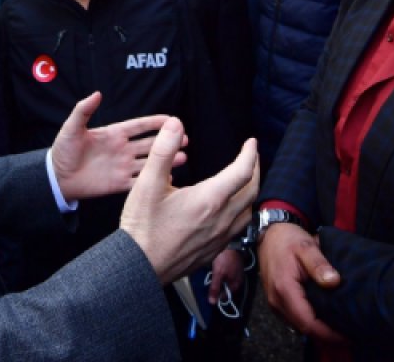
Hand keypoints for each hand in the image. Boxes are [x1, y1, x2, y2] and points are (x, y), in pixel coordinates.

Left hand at [51, 92, 185, 200]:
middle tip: (186, 139)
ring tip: (183, 158)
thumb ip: (83, 111)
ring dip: (166, 160)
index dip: (155, 122)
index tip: (172, 119)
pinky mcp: (119, 184)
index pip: (140, 126)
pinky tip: (167, 179)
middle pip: (150, 144)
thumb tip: (96, 94)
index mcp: (114, 134)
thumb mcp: (71, 128)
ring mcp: (122, 167)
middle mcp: (122, 149)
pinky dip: (153, 180)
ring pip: (149, 162)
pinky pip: (139, 182)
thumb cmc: (63, 150)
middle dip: (167, 141)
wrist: (57, 177)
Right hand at [121, 118, 258, 284]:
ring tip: (244, 183)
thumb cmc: (143, 228)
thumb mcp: (147, 183)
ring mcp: (219, 238)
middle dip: (254, 171)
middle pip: (252, 191)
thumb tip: (175, 124)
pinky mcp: (213, 251)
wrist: (139, 268)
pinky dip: (240, 214)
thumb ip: (163, 151)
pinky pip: (237, 229)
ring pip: (247, 212)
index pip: (242, 171)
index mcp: (210, 199)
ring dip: (250, 194)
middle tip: (251, 159)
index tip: (251, 143)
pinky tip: (229, 213)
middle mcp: (221, 219)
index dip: (249, 154)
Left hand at [208, 248, 244, 304]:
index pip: (225, 296)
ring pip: (226, 280)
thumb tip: (212, 303)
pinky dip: (222, 272)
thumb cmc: (225, 259)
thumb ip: (215, 288)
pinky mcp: (236, 265)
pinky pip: (227, 273)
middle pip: (226, 288)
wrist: (232, 242)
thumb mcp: (218, 274)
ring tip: (214, 272)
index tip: (210, 289)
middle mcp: (239, 280)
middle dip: (218, 285)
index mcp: (236, 284)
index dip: (216, 295)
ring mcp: (238, 272)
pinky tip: (218, 267)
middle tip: (211, 279)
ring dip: (220, 278)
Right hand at [258, 222, 344, 343]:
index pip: (308, 323)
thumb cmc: (288, 240)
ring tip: (340, 327)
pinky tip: (325, 318)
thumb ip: (319, 265)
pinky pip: (294, 319)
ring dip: (318, 331)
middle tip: (350, 332)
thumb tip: (334, 282)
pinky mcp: (277, 303)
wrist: (270, 235)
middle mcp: (277, 302)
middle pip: (304, 329)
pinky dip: (310, 323)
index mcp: (284, 290)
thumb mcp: (307, 247)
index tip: (348, 335)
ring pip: (299, 326)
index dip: (328, 333)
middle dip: (326, 336)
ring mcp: (275, 304)